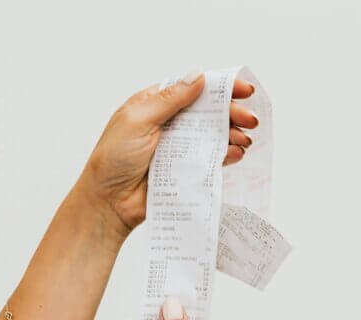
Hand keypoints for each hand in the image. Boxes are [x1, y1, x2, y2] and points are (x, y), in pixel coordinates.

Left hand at [78, 70, 258, 236]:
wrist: (109, 202)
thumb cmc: (114, 158)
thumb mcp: (138, 120)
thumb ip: (170, 99)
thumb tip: (198, 76)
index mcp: (156, 104)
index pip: (192, 88)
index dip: (219, 87)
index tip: (243, 89)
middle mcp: (170, 123)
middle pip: (208, 111)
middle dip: (232, 113)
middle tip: (251, 119)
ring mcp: (180, 147)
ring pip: (214, 135)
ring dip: (233, 134)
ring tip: (245, 139)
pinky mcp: (186, 170)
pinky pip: (212, 159)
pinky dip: (227, 155)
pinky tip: (236, 153)